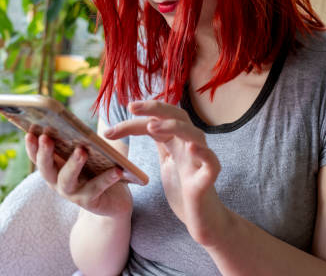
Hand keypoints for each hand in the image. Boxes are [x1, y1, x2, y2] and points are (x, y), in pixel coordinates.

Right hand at [25, 133, 132, 217]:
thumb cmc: (97, 170)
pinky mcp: (90, 202)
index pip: (37, 156)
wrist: (113, 200)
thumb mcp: (84, 155)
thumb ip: (76, 141)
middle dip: (45, 153)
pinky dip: (107, 178)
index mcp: (54, 168)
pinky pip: (96, 189)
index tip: (30, 132)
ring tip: (82, 150)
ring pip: (67, 180)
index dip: (31, 145)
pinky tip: (117, 169)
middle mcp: (58, 182)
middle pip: (46, 168)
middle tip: (46, 137)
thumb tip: (73, 122)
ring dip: (73, 164)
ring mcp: (73, 194)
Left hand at [103, 100, 229, 245]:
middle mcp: (190, 145)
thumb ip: (160, 141)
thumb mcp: (167, 161)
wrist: (201, 218)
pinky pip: (211, 162)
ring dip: (173, 127)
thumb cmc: (184, 189)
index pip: (158, 120)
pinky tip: (192, 148)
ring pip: (194, 134)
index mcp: (177, 141)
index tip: (114, 122)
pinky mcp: (208, 178)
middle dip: (155, 108)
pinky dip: (203, 153)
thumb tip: (142, 123)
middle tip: (131, 107)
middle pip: (177, 116)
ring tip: (151, 127)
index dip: (138, 117)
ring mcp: (200, 160)